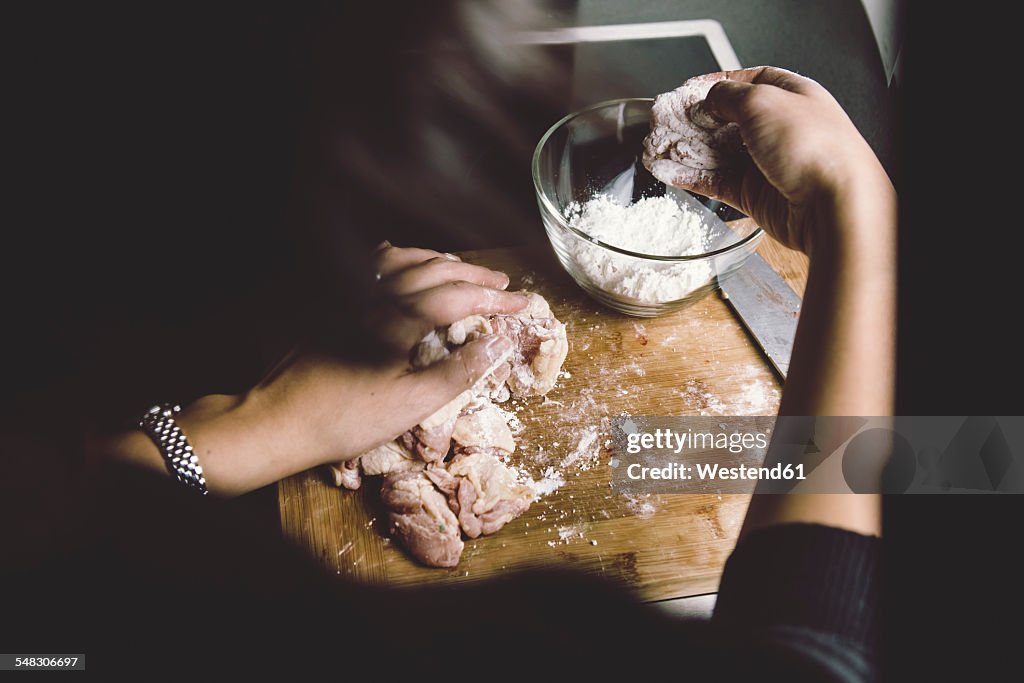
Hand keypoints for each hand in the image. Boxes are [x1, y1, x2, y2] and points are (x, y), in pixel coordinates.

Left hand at [112, 244, 528, 495]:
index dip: (496, 300)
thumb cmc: (347, 418)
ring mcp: (351, 294)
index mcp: (401, 318)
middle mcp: (378, 294)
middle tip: (503, 287)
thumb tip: (502, 342)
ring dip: (441, 261)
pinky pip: (374, 264)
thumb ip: (460, 370)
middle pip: (436, 269)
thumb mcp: (413, 404)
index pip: (461, 297)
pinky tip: (403, 265)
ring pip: (405, 259)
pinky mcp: (333, 301)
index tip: (525, 307)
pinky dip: (401, 259)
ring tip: (463, 272)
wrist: (278, 419)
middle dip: (474, 276)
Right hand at [685, 67, 893, 255]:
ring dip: (686, 151)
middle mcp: (779, 128)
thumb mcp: (763, 101)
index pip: (747, 82)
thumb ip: (728, 95)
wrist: (832, 204)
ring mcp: (766, 163)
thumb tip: (709, 98)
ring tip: (657, 149)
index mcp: (790, 96)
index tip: (686, 92)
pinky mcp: (754, 194)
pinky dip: (690, 177)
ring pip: (717, 153)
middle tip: (665, 122)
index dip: (714, 85)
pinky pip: (715, 181)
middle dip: (693, 121)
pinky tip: (668, 173)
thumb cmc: (812, 146)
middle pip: (726, 120)